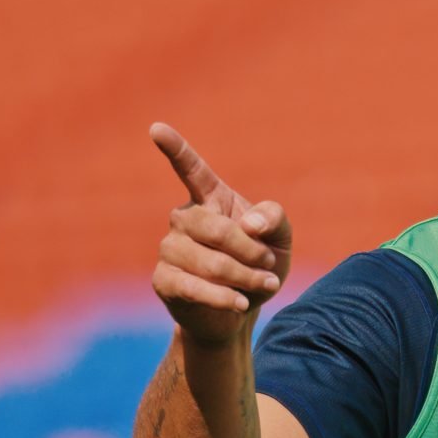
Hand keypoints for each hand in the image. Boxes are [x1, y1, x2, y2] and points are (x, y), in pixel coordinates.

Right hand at [149, 123, 292, 349]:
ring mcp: (170, 248)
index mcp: (210, 198)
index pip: (190, 168)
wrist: (243, 309)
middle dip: (251, 251)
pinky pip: (192, 287)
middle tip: (270, 266)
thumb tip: (250, 224)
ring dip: (245, 276)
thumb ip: (274, 219)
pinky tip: (241, 303)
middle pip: (216, 229)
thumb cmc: (261, 265)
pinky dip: (223, 297)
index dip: (174, 149)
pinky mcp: (164, 280)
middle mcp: (184, 218)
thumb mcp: (281, 239)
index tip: (156, 128)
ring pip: (208, 261)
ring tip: (265, 285)